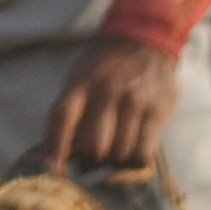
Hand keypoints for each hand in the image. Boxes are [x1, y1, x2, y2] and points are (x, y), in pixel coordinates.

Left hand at [42, 34, 179, 172]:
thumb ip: (68, 112)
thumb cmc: (105, 66)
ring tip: (114, 156)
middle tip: (92, 162)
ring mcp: (134, 101)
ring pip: (120, 154)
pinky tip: (133, 154)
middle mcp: (107, 90)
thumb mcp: (80, 77)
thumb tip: (52, 156)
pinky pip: (143, 153)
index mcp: (81, 81)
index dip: (56, 148)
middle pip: (94, 146)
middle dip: (90, 163)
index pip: (62, 118)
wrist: (144, 38)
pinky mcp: (158, 110)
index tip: (53, 171)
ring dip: (114, 164)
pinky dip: (135, 162)